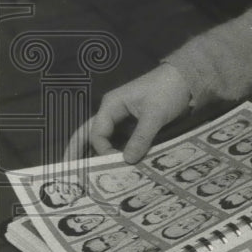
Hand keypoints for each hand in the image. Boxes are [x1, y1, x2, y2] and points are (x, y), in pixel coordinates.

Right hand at [64, 64, 192, 163]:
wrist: (185, 78)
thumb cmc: (168, 90)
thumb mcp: (155, 115)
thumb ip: (141, 137)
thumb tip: (127, 161)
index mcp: (111, 105)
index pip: (97, 133)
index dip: (104, 150)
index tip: (116, 162)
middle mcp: (112, 111)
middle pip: (88, 133)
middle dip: (76, 151)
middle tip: (66, 171)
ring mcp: (122, 117)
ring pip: (103, 138)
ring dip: (95, 153)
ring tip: (85, 174)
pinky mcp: (134, 123)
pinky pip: (119, 139)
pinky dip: (114, 151)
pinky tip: (113, 165)